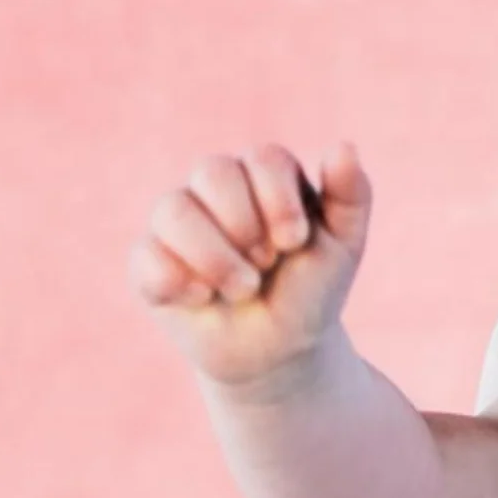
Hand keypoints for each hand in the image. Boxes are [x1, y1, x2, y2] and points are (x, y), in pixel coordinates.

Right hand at [128, 141, 372, 388]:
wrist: (279, 351)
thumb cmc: (311, 291)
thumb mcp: (343, 247)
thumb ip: (351, 196)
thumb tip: (344, 146)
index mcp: (265, 176)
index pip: (263, 158)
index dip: (278, 200)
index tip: (294, 241)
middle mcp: (216, 189)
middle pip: (212, 170)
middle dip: (244, 225)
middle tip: (266, 262)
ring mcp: (179, 223)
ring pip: (172, 209)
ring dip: (214, 256)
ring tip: (243, 289)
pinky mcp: (150, 263)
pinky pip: (145, 256)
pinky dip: (179, 282)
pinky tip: (203, 299)